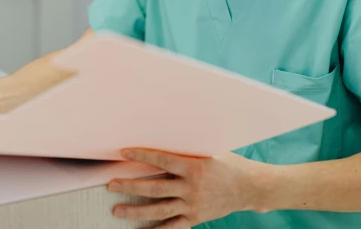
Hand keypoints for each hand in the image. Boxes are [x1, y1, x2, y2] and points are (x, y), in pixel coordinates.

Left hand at [108, 149, 260, 227]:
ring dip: (135, 211)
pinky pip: (172, 227)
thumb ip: (186, 152)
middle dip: (130, 186)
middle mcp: (191, 188)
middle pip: (155, 188)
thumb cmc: (228, 165)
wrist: (249, 188)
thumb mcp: (208, 153)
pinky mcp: (195, 218)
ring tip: (117, 210)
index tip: (124, 152)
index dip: (142, 155)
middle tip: (112, 184)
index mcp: (194, 167)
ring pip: (159, 210)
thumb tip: (163, 139)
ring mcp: (192, 205)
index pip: (162, 160)